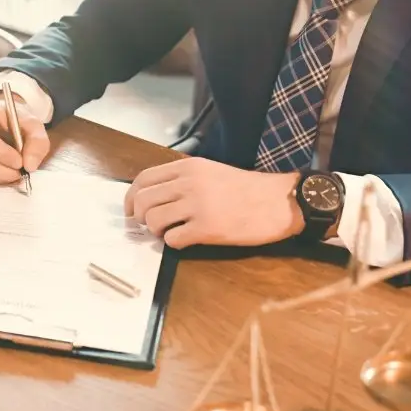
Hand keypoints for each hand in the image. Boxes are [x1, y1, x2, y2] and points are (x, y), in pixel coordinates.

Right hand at [0, 96, 48, 182]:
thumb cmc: (14, 119)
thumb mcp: (32, 123)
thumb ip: (37, 141)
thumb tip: (30, 165)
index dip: (2, 154)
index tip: (19, 162)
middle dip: (5, 171)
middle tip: (21, 171)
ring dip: (0, 176)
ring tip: (14, 171)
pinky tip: (3, 171)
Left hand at [124, 157, 302, 248]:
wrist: (279, 201)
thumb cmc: (246, 189)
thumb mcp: (210, 171)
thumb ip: (182, 180)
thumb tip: (152, 197)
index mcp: (187, 167)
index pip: (143, 179)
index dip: (131, 197)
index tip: (131, 210)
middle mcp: (188, 183)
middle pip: (142, 201)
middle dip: (139, 217)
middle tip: (150, 225)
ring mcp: (197, 205)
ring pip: (152, 220)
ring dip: (155, 231)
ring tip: (170, 232)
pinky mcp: (207, 228)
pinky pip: (172, 240)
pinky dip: (174, 243)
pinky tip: (187, 240)